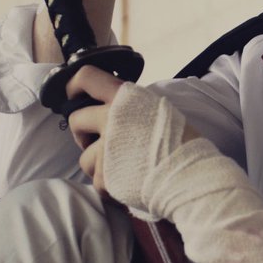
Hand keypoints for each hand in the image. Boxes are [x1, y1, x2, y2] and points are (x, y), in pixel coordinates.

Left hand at [66, 67, 201, 197]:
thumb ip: (131, 108)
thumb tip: (111, 109)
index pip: (87, 77)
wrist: (190, 174)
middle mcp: (112, 118)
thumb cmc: (180, 143)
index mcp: (127, 98)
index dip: (74, 85)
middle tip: (97, 143)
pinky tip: (128, 182)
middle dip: (83, 134)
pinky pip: (96, 181)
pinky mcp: (105, 175)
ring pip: (84, 156)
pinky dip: (109, 185)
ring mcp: (107, 147)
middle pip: (76, 119)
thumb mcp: (158, 110)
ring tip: (122, 167)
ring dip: (98, 164)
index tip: (72, 95)